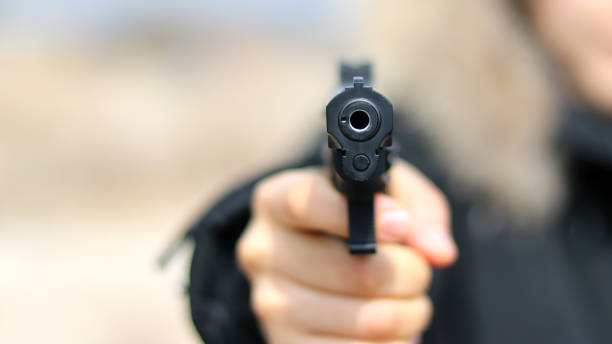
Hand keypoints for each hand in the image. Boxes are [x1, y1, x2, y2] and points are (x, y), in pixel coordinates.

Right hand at [237, 160, 457, 342]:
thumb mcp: (386, 193)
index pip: (304, 202)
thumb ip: (417, 209)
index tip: (400, 225)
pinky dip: (394, 343)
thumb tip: (437, 251)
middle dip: (410, 272)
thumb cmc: (356, 219)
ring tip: (407, 298)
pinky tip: (391, 327)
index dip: (360, 216)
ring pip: (369, 319)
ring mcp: (271, 305)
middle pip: (353, 269)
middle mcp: (264, 251)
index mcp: (276, 200)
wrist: (321, 259)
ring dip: (410, 312)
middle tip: (417, 268)